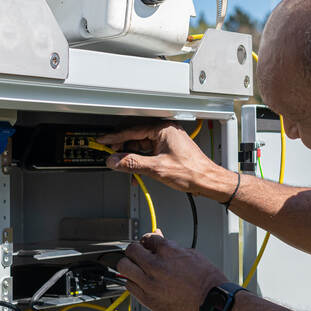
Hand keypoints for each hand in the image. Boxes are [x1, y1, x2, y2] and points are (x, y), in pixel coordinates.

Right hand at [96, 122, 235, 199]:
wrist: (208, 181)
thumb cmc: (192, 172)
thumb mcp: (156, 168)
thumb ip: (132, 163)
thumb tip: (115, 161)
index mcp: (163, 129)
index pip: (132, 131)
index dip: (115, 138)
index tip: (103, 141)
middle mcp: (166, 132)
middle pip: (136, 138)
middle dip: (124, 150)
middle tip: (111, 157)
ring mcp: (168, 141)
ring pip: (142, 147)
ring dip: (133, 159)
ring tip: (125, 169)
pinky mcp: (169, 150)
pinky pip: (150, 153)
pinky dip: (142, 162)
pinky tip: (137, 172)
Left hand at [116, 232, 227, 310]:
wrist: (212, 303)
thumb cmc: (207, 280)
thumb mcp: (191, 254)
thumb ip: (171, 246)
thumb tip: (159, 238)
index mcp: (168, 251)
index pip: (147, 238)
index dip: (148, 241)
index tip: (149, 245)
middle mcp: (156, 266)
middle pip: (130, 250)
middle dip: (135, 250)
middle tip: (140, 255)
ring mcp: (150, 283)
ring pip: (124, 268)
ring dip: (130, 266)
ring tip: (138, 269)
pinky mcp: (148, 299)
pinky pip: (129, 286)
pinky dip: (133, 282)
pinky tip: (142, 282)